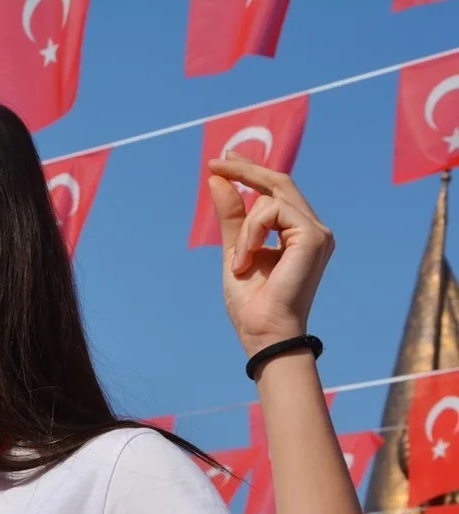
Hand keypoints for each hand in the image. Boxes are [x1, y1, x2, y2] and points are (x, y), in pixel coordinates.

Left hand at [207, 151, 335, 357]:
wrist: (262, 331)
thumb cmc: (251, 301)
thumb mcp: (236, 250)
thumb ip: (232, 216)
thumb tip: (218, 179)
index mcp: (297, 234)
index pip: (276, 191)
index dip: (250, 172)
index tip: (221, 162)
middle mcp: (312, 229)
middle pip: (280, 182)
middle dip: (245, 169)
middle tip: (215, 162)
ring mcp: (317, 232)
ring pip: (270, 198)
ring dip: (244, 228)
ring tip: (239, 262)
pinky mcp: (313, 236)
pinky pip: (271, 212)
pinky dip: (251, 234)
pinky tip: (246, 262)